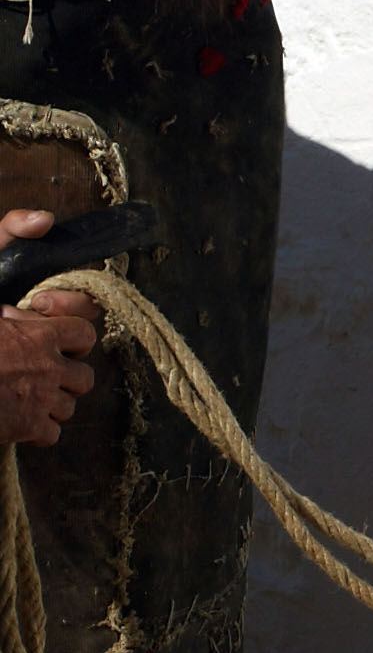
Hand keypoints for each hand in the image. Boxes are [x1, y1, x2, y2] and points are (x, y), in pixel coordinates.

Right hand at [0, 211, 99, 446]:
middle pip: (84, 375)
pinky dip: (39, 428)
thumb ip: (7, 235)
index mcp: (39, 331)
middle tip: (39, 369)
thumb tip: (44, 219)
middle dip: (66, 373)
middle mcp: (48, 367)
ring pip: (70, 405)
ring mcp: (39, 401)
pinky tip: (19, 418)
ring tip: (27, 392)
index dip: (71, 335)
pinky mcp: (24, 429)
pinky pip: (52, 433)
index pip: (85, 331)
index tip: (44, 332)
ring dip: (53, 400)